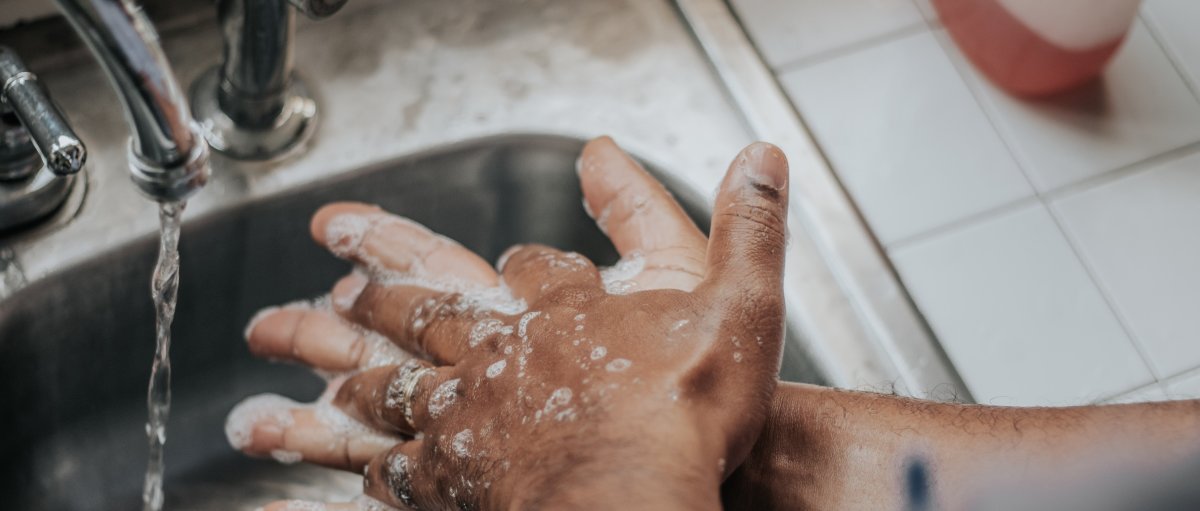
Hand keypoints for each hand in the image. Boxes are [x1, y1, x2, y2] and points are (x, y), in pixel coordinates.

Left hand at [236, 137, 789, 509]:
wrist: (634, 495)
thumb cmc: (686, 412)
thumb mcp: (740, 302)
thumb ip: (747, 228)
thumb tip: (761, 157)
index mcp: (565, 309)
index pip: (530, 265)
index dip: (519, 258)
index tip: (522, 254)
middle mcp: (504, 352)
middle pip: (425, 305)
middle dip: (377, 280)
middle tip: (326, 259)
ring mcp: (470, 413)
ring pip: (386, 376)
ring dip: (333, 355)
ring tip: (281, 338)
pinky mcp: (454, 477)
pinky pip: (393, 465)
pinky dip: (363, 459)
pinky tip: (344, 462)